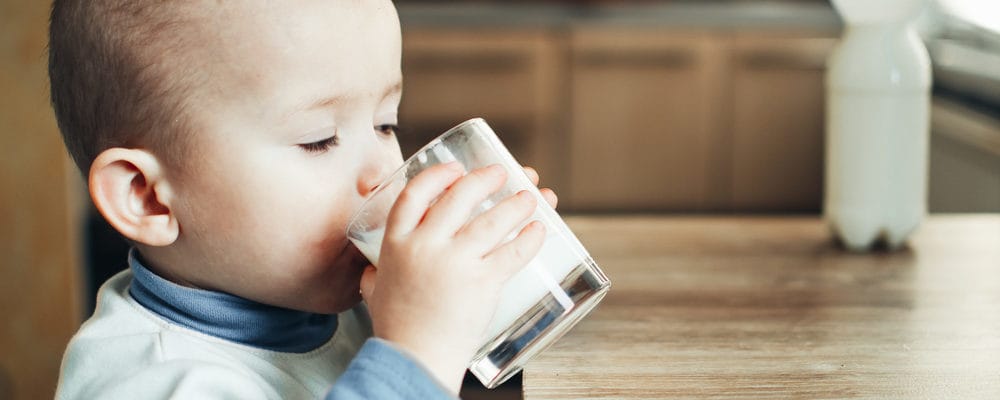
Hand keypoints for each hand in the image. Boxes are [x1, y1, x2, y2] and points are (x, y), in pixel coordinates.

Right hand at [358, 163, 555, 393]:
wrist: (415, 358)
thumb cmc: (397, 328)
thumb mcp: (376, 290)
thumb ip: (376, 274)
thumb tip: (374, 269)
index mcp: (396, 242)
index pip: (415, 194)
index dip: (438, 175)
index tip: (456, 168)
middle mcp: (426, 245)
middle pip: (459, 196)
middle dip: (485, 179)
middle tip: (501, 173)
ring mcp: (456, 261)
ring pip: (493, 221)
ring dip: (516, 204)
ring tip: (530, 198)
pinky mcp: (483, 281)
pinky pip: (513, 252)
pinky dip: (530, 238)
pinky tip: (539, 230)